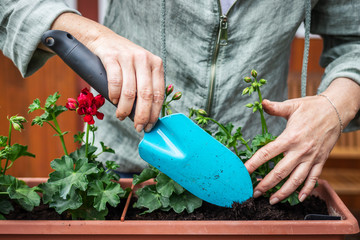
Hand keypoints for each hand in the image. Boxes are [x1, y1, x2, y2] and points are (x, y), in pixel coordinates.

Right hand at [50, 13, 163, 131]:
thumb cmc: (124, 60)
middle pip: (146, 95)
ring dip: (125, 109)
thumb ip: (146, 87)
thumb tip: (147, 115)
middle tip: (138, 127)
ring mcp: (128, 57)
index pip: (159, 94)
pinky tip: (113, 101)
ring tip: (121, 116)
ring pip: (130, 91)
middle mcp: (144, 59)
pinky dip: (114, 96)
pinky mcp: (112, 56)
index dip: (154, 113)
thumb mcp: (140, 69)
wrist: (102, 39)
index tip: (150, 126)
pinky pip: (115, 82)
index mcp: (156, 64)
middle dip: (142, 115)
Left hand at [245, 96, 339, 204]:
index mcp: (290, 137)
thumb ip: (276, 107)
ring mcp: (312, 157)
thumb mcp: (292, 105)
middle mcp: (300, 150)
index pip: (268, 153)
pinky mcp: (321, 160)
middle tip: (255, 193)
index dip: (254, 163)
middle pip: (280, 172)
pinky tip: (299, 198)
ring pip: (296, 180)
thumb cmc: (312, 107)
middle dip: (266, 184)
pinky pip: (314, 178)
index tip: (244, 172)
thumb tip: (262, 102)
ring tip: (272, 200)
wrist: (336, 110)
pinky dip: (307, 189)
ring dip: (284, 192)